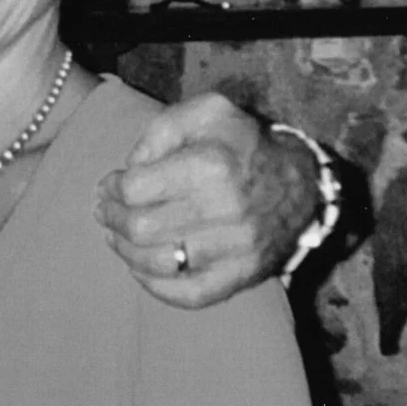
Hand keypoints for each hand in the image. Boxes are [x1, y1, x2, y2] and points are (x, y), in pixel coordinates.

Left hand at [95, 92, 318, 306]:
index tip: (108, 186)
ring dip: (125, 252)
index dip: (112, 189)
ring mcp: (236, 249)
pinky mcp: (243, 276)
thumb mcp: (207, 112)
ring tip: (116, 237)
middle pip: (140, 228)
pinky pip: (188, 293)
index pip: (135, 188)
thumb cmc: (243, 143)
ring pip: (157, 263)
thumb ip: (161, 129)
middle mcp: (225, 210)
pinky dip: (155, 285)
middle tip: (104, 212)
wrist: (302, 184)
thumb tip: (129, 168)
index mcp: (211, 166)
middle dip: (112, 220)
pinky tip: (140, 268)